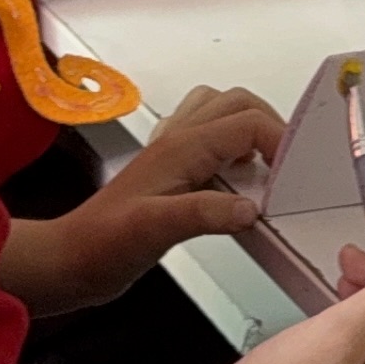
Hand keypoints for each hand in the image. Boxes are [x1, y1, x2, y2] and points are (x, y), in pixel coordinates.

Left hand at [35, 86, 280, 308]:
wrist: (71, 260)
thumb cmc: (103, 244)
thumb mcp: (155, 230)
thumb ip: (204, 214)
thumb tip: (252, 209)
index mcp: (182, 148)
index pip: (248, 122)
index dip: (279, 141)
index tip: (293, 175)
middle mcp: (178, 141)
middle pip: (237, 103)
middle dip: (270, 124)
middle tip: (285, 163)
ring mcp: (173, 154)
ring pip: (220, 112)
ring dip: (249, 129)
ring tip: (263, 166)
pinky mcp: (170, 172)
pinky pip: (208, 138)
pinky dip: (230, 148)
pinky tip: (233, 182)